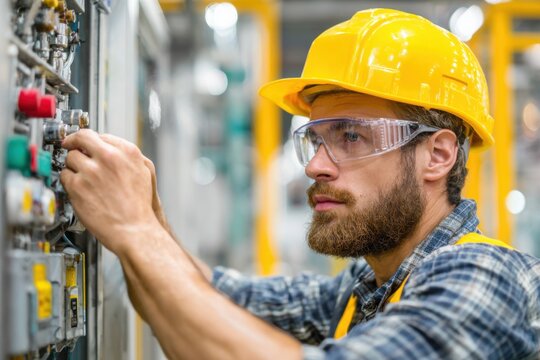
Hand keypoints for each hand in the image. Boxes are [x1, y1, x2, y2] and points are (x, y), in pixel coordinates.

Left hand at [60, 130, 156, 253]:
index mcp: (127, 152)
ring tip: (81, 176)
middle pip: (81, 139)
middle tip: (69, 145)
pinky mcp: (77, 186)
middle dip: (73, 142)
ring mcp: (91, 171)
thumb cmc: (139, 206)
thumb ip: (125, 157)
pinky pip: (64, 176)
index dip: (91, 140)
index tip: (85, 142)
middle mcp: (109, 158)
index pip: (100, 135)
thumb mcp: (144, 173)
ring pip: (70, 157)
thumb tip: (107, 148)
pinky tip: (79, 189)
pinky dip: (69, 181)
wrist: (134, 229)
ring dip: (73, 165)